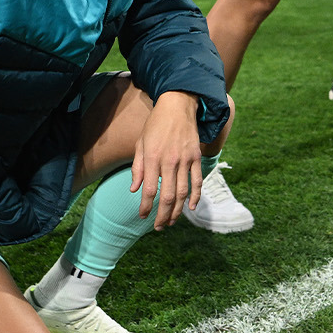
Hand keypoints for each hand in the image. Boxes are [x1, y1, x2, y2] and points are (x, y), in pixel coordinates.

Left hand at [131, 91, 203, 229]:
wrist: (178, 106)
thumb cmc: (156, 125)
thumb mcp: (140, 143)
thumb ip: (138, 168)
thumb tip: (135, 189)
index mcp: (152, 158)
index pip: (149, 190)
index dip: (146, 207)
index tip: (143, 216)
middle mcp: (169, 161)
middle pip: (168, 196)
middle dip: (162, 215)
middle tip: (158, 227)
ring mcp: (185, 160)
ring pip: (183, 192)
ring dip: (178, 210)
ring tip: (171, 221)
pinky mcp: (196, 157)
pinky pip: (198, 181)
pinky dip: (196, 196)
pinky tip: (192, 207)